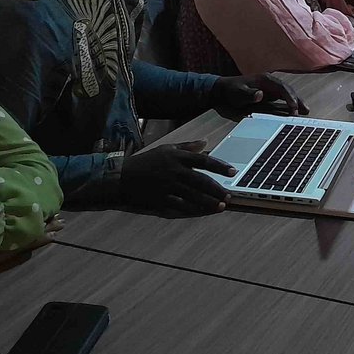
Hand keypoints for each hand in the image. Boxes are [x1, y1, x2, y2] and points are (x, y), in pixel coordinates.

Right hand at [120, 140, 235, 214]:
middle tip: (229, 195)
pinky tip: (202, 212)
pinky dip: (193, 210)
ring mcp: (167, 186)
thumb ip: (187, 146)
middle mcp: (174, 171)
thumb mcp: (166, 149)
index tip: (232, 172)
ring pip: (194, 195)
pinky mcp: (160, 199)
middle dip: (217, 189)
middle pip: (201, 180)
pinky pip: (180, 206)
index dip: (219, 166)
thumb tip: (206, 141)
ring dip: (209, 201)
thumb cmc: (146, 162)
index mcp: (177, 157)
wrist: (121, 177)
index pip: (204, 160)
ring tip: (222, 206)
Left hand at [212, 75, 306, 116]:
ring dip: (297, 101)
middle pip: (288, 89)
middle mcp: (271, 81)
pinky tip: (296, 110)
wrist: (225, 88)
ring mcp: (271, 86)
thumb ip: (250, 94)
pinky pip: (283, 97)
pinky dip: (290, 103)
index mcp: (265, 79)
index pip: (282, 87)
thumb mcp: (239, 93)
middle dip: (297, 99)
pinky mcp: (270, 92)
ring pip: (288, 93)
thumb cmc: (232, 90)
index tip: (294, 107)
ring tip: (306, 110)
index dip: (289, 97)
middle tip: (305, 111)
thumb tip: (261, 94)